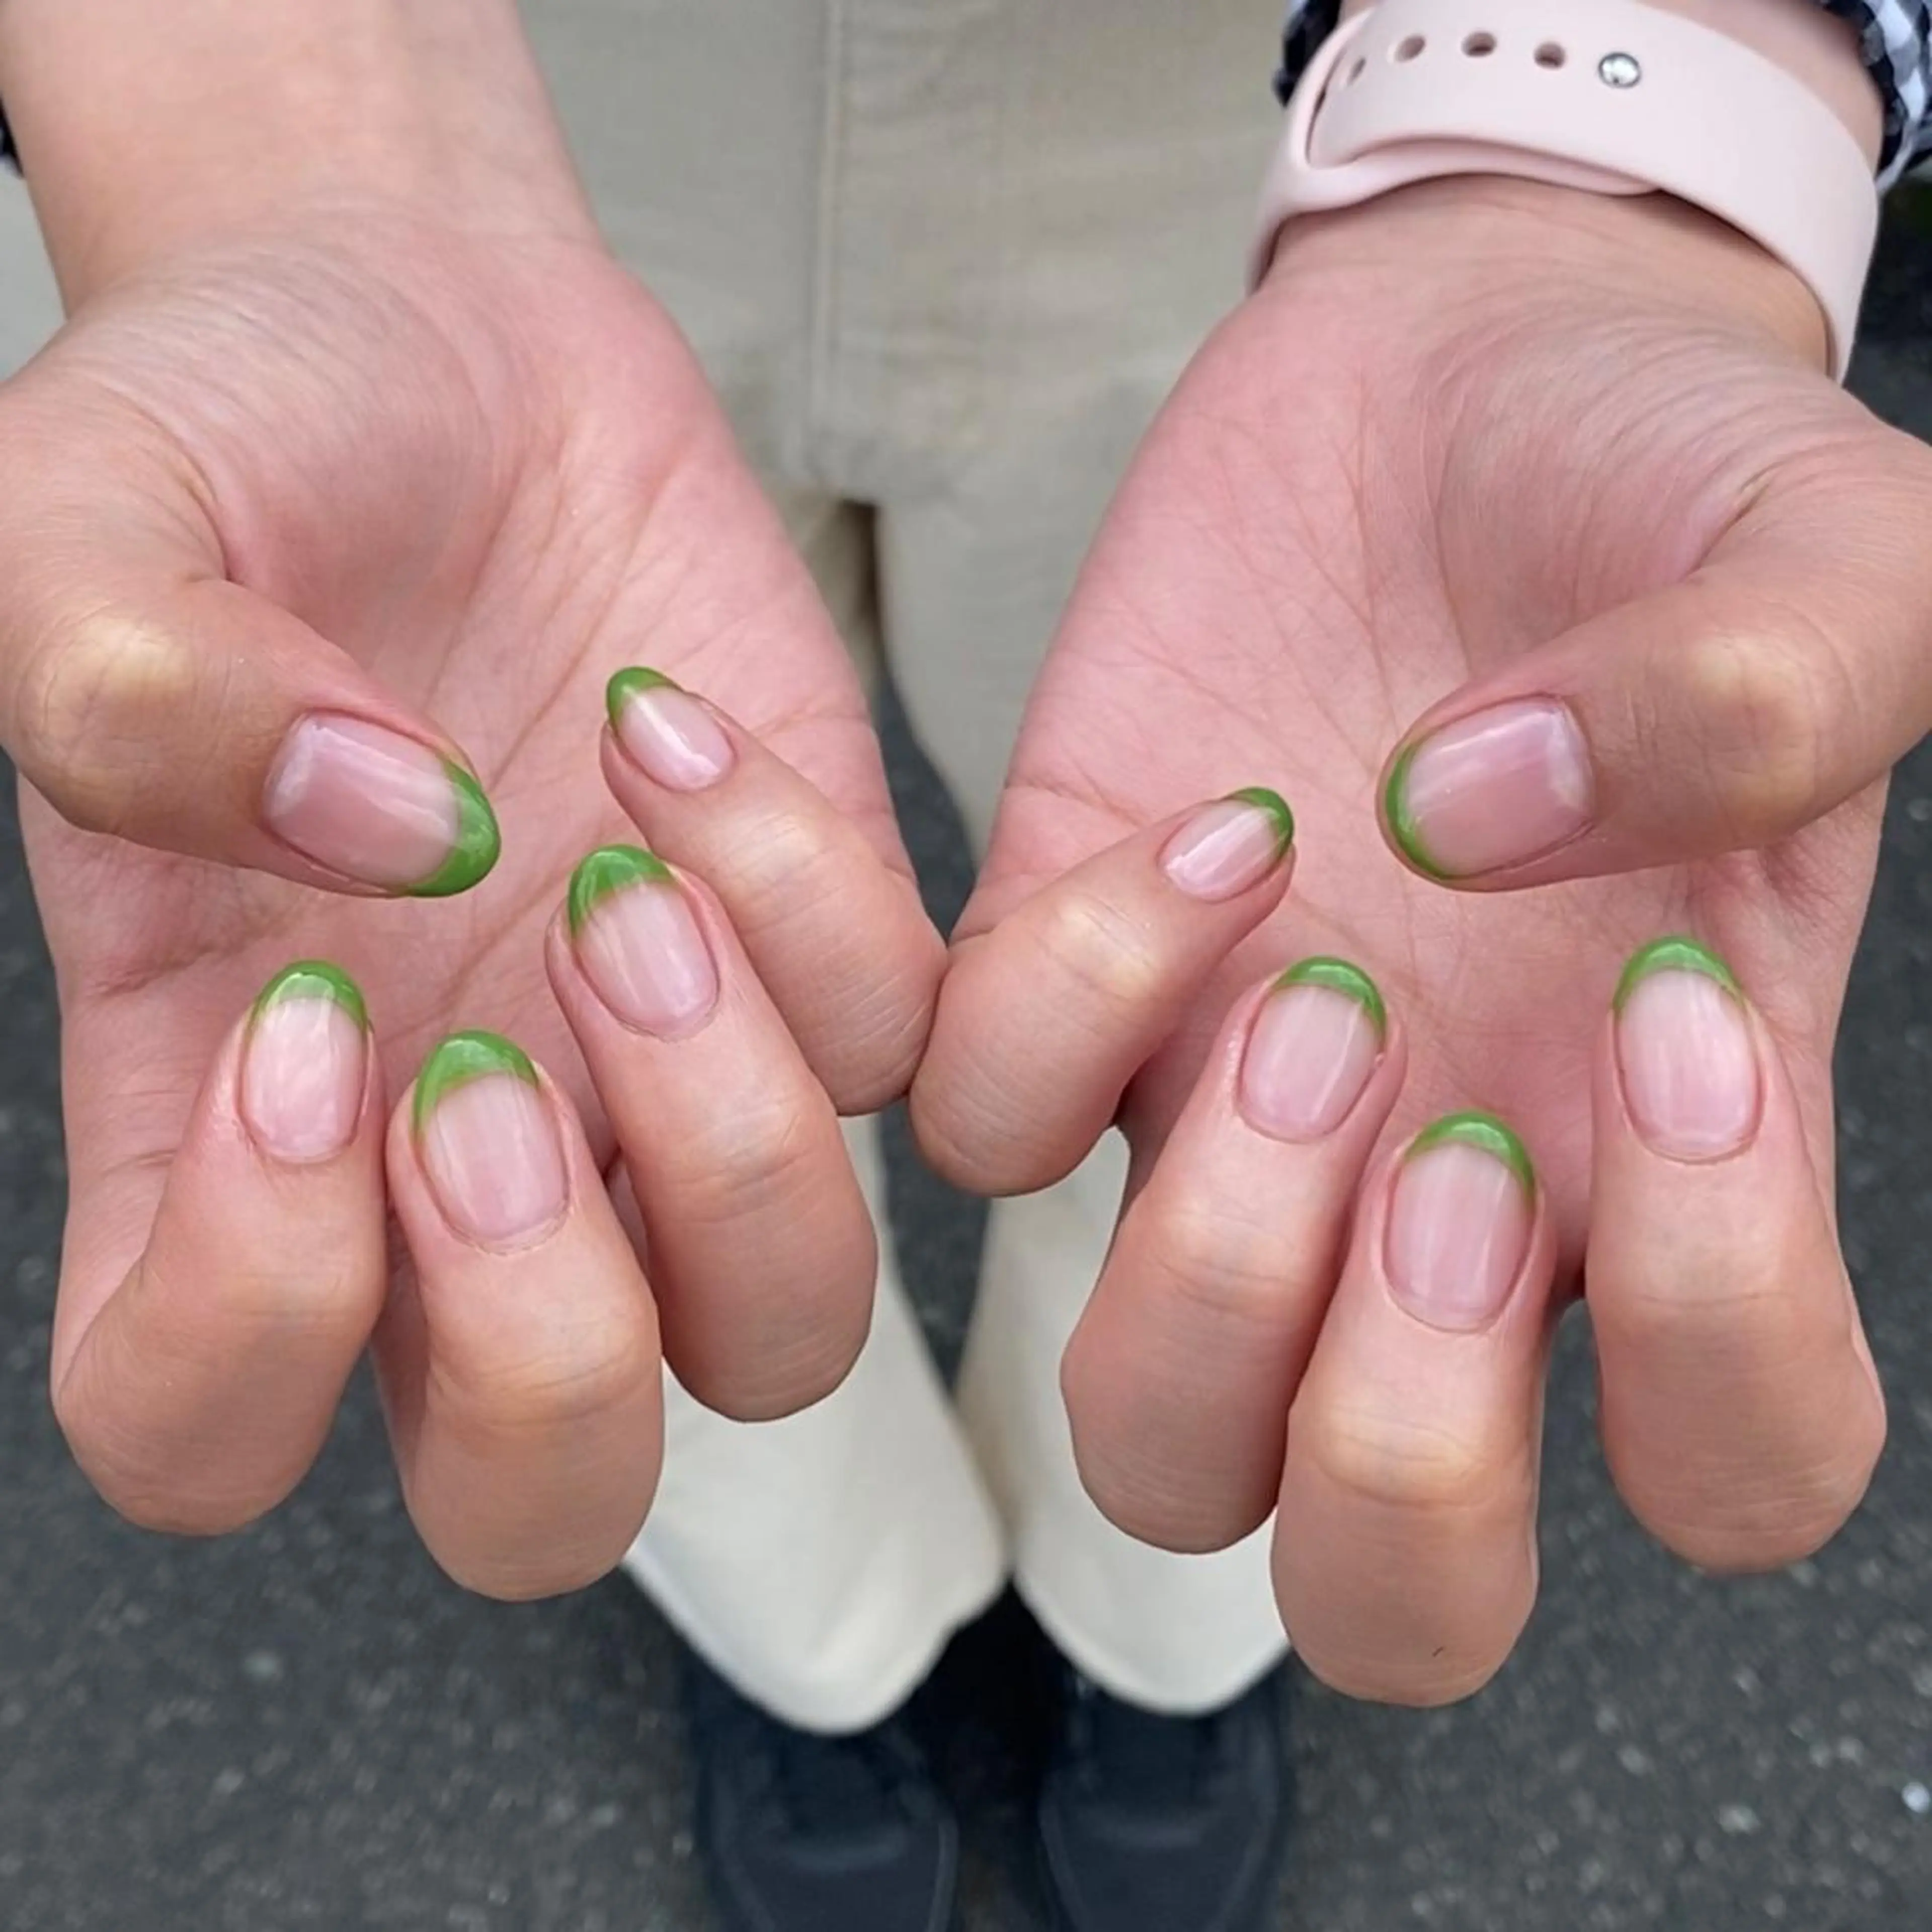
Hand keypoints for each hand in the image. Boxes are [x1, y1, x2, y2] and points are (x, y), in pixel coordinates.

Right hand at [15, 201, 938, 1595]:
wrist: (432, 334)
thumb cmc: (232, 442)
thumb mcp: (84, 524)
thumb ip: (127, 689)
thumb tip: (377, 833)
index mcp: (224, 1128)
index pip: (201, 1427)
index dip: (250, 1322)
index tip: (289, 1027)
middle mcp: (453, 1159)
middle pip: (550, 1493)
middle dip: (550, 1344)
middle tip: (489, 1067)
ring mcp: (660, 1078)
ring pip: (781, 1334)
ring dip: (737, 1151)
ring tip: (629, 884)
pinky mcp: (822, 951)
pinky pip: (915, 1066)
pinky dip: (837, 919)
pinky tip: (687, 725)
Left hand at [912, 179, 1926, 1699]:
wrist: (1458, 359)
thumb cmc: (1667, 475)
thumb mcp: (1827, 550)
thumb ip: (1777, 691)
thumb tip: (1511, 822)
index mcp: (1666, 1158)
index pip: (1729, 1461)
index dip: (1715, 1333)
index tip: (1668, 1016)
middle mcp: (1441, 1195)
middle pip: (1381, 1580)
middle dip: (1394, 1443)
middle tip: (1434, 1133)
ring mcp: (1229, 1113)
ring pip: (1149, 1429)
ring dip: (1205, 1271)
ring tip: (1300, 987)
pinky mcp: (1067, 973)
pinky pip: (981, 1127)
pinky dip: (1044, 1015)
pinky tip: (1195, 827)